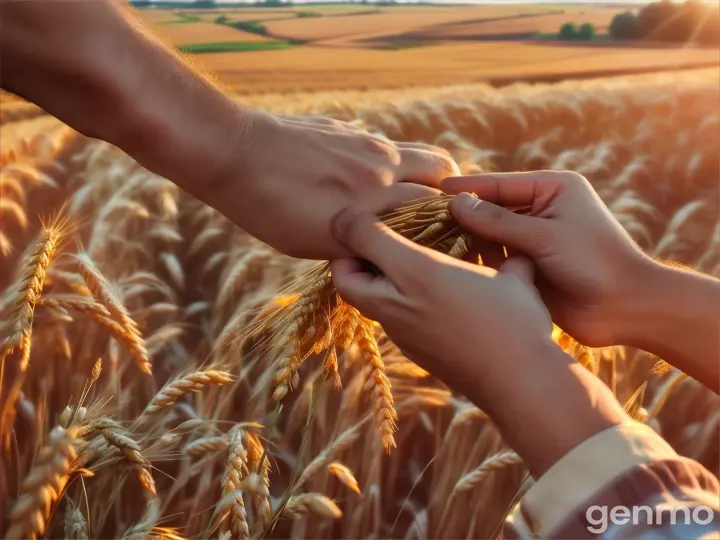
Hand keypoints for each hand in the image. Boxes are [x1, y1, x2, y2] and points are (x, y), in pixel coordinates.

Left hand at [205, 111, 458, 259]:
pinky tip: (375, 175)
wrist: (233, 154)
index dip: (447, 221)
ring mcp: (367, 143)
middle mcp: (380, 169)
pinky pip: (388, 144)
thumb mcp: (313, 244)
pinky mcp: (350, 129)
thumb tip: (382, 246)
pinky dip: (396, 161)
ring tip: (422, 189)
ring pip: (420, 151)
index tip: (449, 233)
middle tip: (446, 208)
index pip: (434, 208)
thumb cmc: (267, 210)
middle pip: (441, 169)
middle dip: (451, 190)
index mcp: (372, 204)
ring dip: (429, 170)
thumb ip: (356, 241)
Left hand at [328, 210, 553, 403]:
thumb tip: (494, 232)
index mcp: (418, 273)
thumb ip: (501, 249)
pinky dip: (393, 303)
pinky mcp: (412, 352)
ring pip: (366, 301)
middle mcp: (398, 304)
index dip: (351, 222)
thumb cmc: (515, 323)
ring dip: (372, 282)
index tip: (362, 215)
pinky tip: (425, 297)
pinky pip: (388, 320)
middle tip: (372, 244)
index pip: (361, 238)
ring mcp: (402, 333)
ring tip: (400, 265)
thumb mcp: (513, 276)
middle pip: (346, 279)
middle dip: (349, 259)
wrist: (517, 385)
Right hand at [442, 171, 653, 347]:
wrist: (626, 308)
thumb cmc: (594, 262)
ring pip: (490, 237)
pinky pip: (496, 260)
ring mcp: (534, 241)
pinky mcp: (529, 268)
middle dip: (462, 216)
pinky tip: (451, 267)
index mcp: (552, 190)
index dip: (467, 188)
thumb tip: (457, 203)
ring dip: (466, 241)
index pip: (499, 185)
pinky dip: (477, 262)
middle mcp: (541, 212)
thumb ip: (498, 220)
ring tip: (429, 245)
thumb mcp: (544, 235)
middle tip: (422, 222)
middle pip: (491, 210)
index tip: (435, 190)